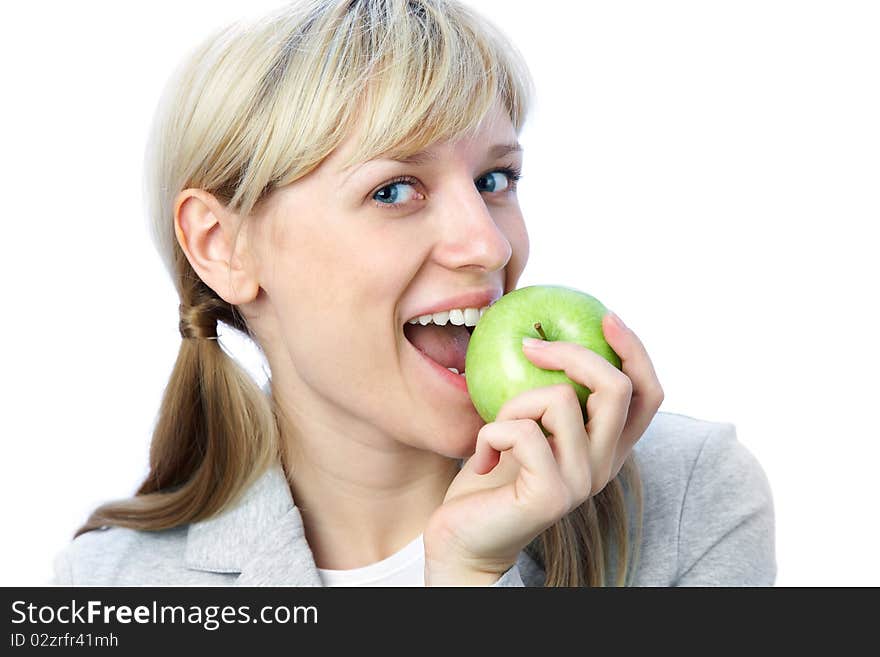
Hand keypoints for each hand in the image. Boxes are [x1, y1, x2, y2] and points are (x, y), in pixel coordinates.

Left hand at [423, 312, 663, 584]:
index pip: (648, 394)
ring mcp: (582, 482)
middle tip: (530, 346)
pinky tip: (480, 459)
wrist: (464, 537)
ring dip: (513, 403)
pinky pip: (520, 431)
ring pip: (560, 401)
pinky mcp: (552, 494)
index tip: (604, 316)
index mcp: (606, 446)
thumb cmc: (491, 474)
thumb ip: (544, 391)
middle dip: (572, 353)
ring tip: (494, 431)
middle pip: (616, 387)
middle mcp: (605, 465)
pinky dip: (489, 434)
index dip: (635, 351)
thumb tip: (539, 331)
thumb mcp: (524, 422)